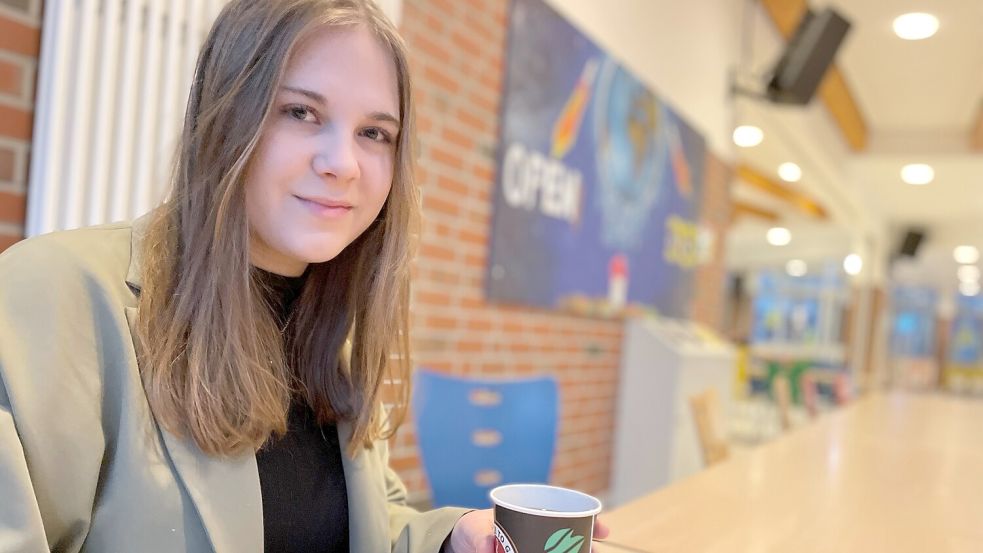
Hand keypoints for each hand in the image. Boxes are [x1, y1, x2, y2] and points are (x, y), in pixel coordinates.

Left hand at [447, 509, 609, 552]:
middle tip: (594, 550)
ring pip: (561, 549)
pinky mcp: (526, 552)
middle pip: (570, 536)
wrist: (460, 543)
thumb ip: (482, 540)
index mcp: (531, 514)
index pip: (566, 513)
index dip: (587, 519)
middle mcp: (538, 532)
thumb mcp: (474, 531)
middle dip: (586, 542)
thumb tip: (491, 546)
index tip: (601, 528)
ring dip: (573, 552)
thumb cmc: (471, 530)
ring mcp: (534, 545)